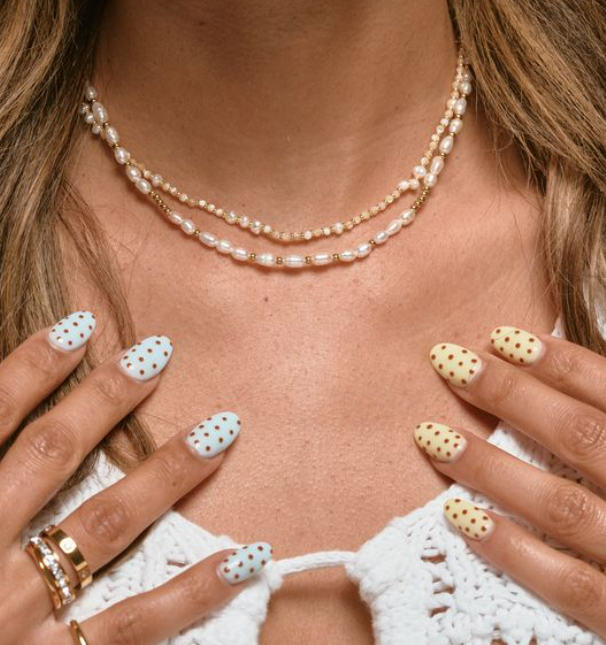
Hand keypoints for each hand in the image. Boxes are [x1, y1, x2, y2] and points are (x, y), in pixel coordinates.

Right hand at [0, 311, 271, 644]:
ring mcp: (19, 616)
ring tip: (221, 428)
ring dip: (167, 472)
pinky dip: (193, 590)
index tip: (79, 325)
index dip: (30, 369)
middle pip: (51, 457)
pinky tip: (246, 556)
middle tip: (159, 353)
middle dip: (105, 400)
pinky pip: (135, 625)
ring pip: (104, 525)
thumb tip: (14, 429)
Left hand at [416, 326, 605, 643]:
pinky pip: (572, 588)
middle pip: (585, 439)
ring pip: (565, 507)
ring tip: (433, 436)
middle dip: (511, 396)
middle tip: (450, 364)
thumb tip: (561, 370)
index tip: (499, 338)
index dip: (563, 364)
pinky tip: (460, 516)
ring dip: (492, 467)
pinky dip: (513, 550)